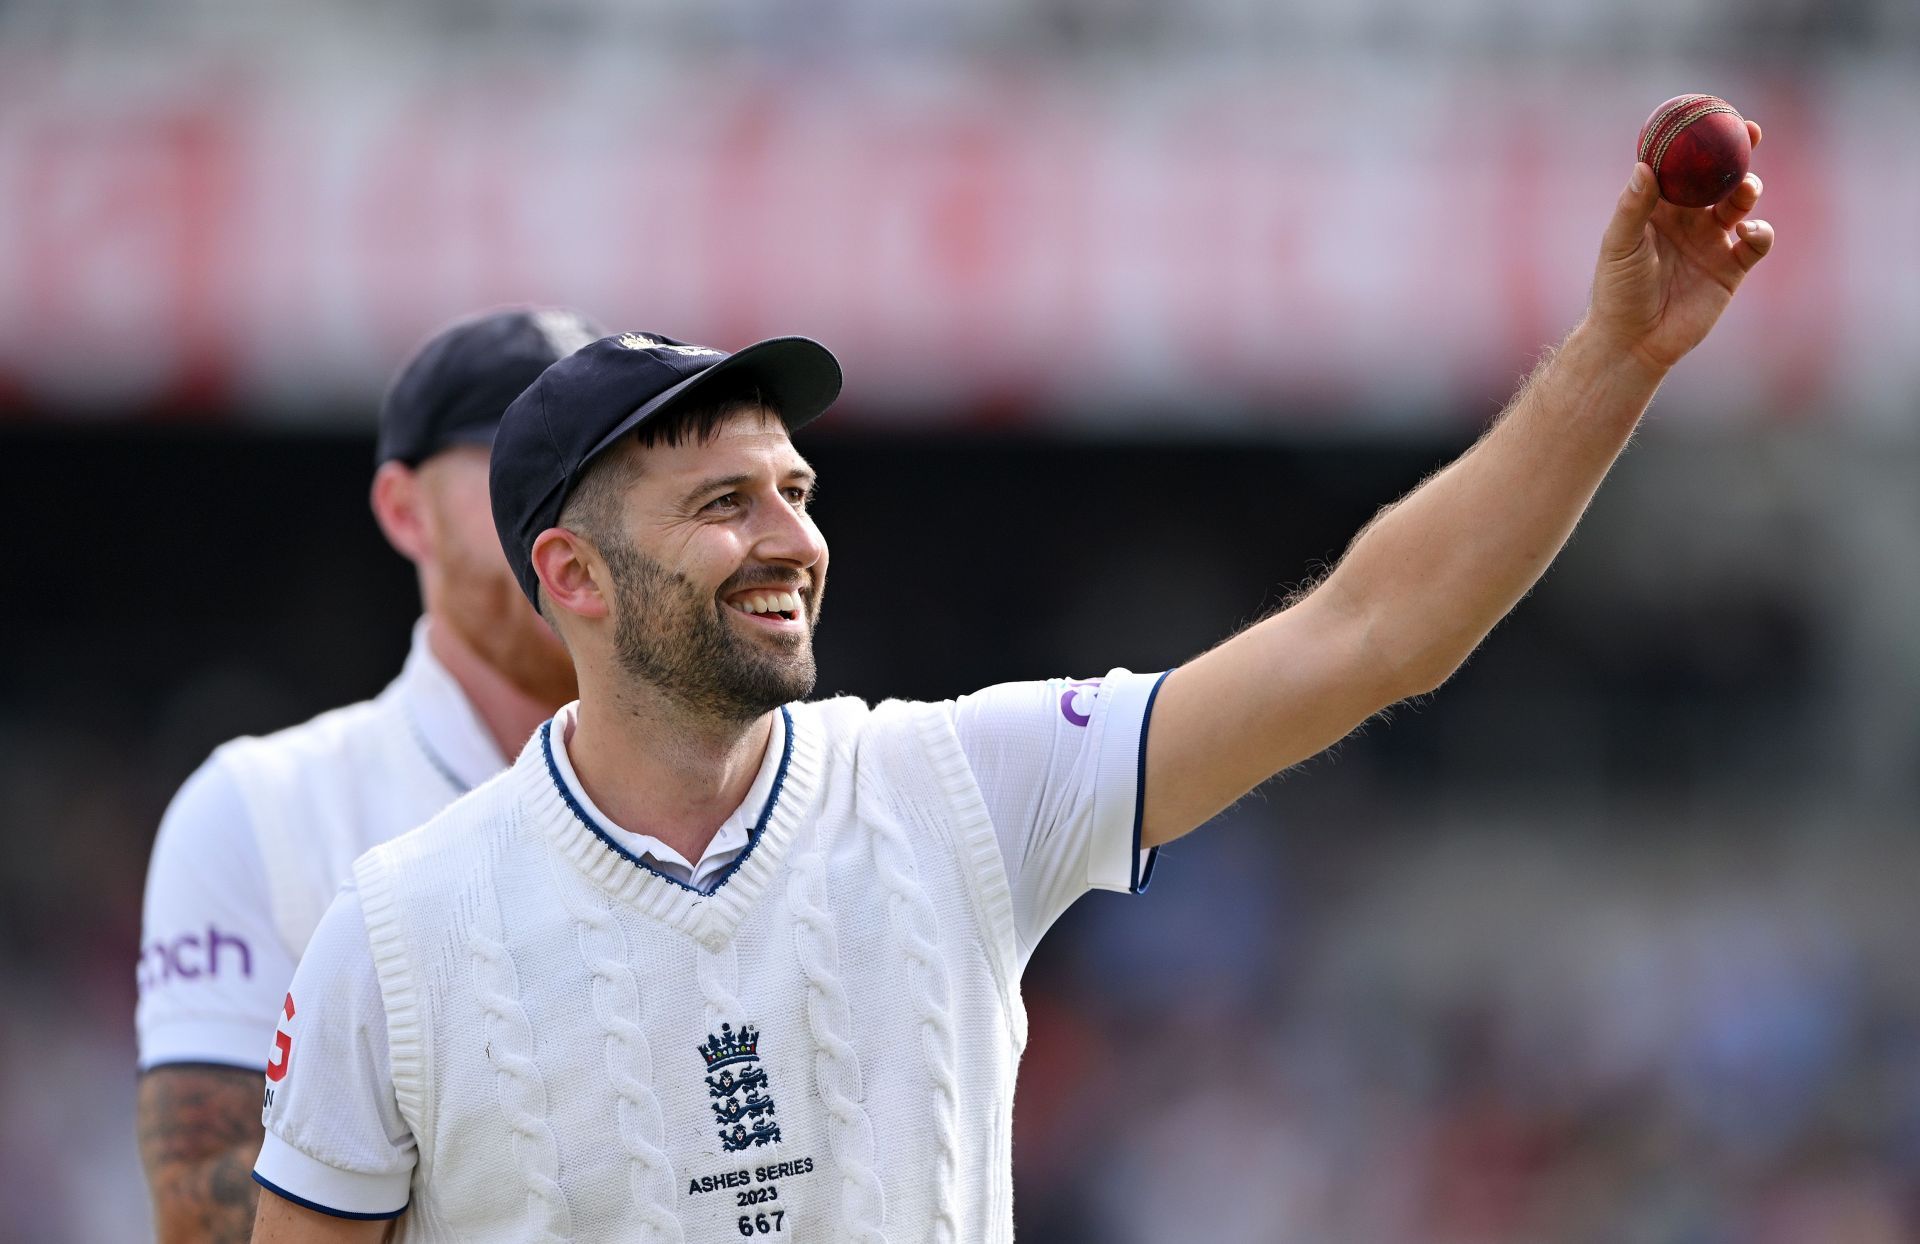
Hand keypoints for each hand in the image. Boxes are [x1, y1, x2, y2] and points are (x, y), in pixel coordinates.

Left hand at [1585, 119, 1773, 374]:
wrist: (1634, 341)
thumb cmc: (1618, 292)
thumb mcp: (1620, 246)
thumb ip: (1633, 207)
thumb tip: (1645, 166)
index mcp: (1659, 209)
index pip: (1682, 166)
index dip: (1698, 140)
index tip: (1711, 113)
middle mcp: (1689, 220)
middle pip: (1719, 178)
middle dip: (1737, 153)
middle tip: (1749, 132)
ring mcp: (1712, 243)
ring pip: (1740, 205)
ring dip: (1747, 191)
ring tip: (1744, 191)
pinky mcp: (1732, 269)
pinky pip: (1756, 243)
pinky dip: (1760, 233)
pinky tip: (1749, 233)